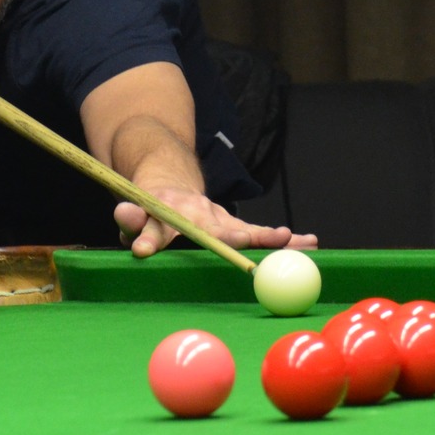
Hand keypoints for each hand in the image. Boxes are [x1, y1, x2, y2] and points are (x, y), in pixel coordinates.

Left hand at [113, 187, 318, 257]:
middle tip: (243, 242)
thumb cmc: (149, 210)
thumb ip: (130, 217)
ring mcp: (217, 220)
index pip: (157, 228)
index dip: (150, 239)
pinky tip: (308, 242)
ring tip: (294, 241)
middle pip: (213, 229)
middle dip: (229, 237)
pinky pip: (258, 235)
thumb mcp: (133, 212)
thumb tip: (126, 215)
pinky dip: (282, 240)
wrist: (171, 183)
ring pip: (245, 230)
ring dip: (269, 237)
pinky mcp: (232, 226)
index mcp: (166, 214)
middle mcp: (196, 215)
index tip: (143, 251)